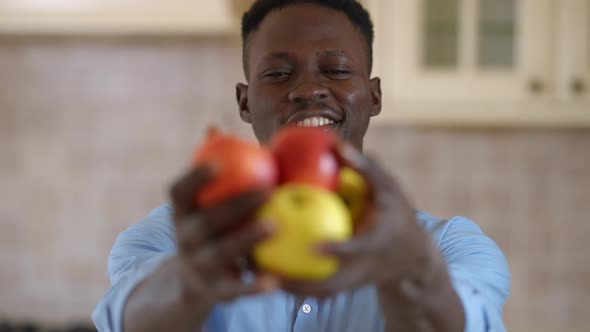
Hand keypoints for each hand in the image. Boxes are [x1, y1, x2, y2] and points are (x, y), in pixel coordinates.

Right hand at [170, 164, 279, 306]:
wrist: (192, 280)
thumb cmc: (210, 226)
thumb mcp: (203, 202)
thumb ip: (211, 168)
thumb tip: (214, 128)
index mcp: (181, 213)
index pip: (179, 192)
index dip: (195, 178)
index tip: (218, 163)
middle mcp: (185, 238)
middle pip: (207, 221)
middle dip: (236, 205)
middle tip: (268, 190)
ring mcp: (198, 265)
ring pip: (220, 253)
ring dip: (246, 239)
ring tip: (276, 226)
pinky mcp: (215, 291)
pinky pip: (235, 289)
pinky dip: (253, 287)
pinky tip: (276, 280)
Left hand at [279, 143, 440, 297]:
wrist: (412, 256)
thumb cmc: (398, 214)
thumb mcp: (391, 189)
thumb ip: (367, 169)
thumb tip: (338, 144)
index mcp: (377, 244)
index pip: (357, 250)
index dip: (338, 250)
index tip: (313, 247)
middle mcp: (364, 269)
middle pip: (330, 286)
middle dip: (299, 285)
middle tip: (267, 271)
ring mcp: (354, 283)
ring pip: (319, 294)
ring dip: (290, 290)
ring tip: (259, 275)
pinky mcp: (346, 287)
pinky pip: (317, 291)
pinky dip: (294, 287)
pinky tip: (270, 274)